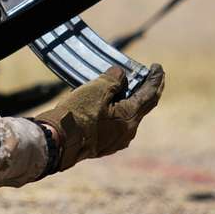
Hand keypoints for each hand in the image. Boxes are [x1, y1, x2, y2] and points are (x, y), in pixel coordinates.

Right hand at [33, 64, 164, 171]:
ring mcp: (115, 142)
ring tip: (124, 89)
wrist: (57, 142)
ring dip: (128, 102)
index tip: (157, 68)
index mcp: (130, 118)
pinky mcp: (102, 145)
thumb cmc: (78, 115)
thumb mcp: (97, 90)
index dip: (155, 79)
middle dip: (145, 91)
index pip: (150, 95)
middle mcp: (127, 133)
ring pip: (127, 117)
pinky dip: (116, 112)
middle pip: (141, 107)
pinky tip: (107, 105)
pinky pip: (115, 125)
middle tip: (147, 77)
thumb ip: (114, 79)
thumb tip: (121, 76)